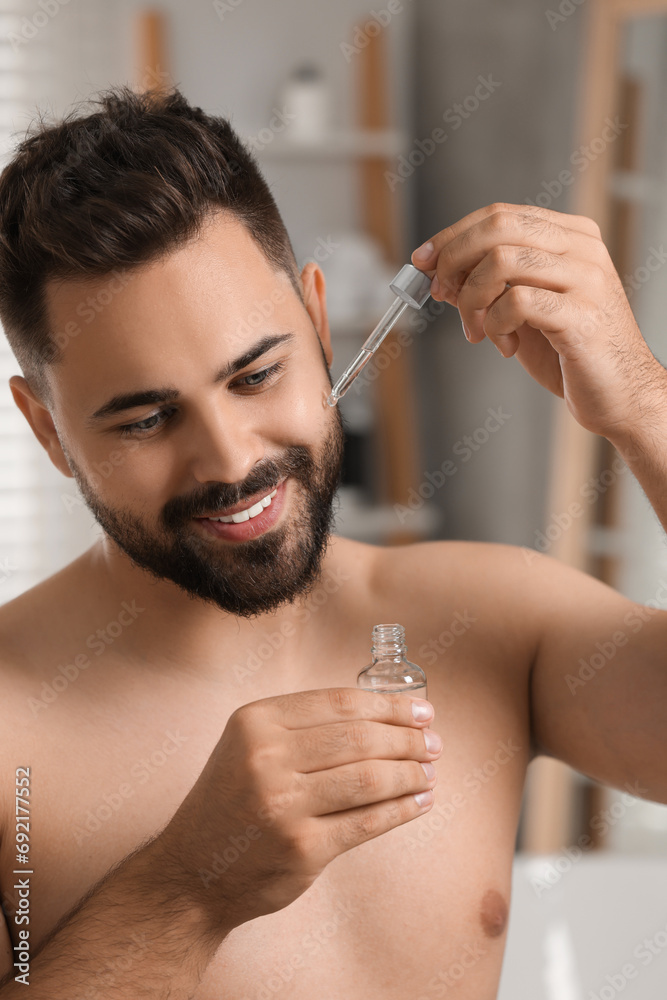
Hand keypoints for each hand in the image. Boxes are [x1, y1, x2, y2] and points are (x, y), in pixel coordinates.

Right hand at [156, 687, 439, 931]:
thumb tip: (388, 715)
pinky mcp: (302, 848)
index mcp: (255, 722)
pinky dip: (402, 809)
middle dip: (407, 739)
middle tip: (433, 743)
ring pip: (369, 777)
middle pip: (360, 737)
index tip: (421, 710)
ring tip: (429, 772)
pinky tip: (418, 802)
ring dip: (411, 773)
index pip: (340, 703)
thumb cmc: (233, 801)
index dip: (389, 705)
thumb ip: (305, 727)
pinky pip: (368, 821)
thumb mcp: (251, 746)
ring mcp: (283, 805)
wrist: (192, 872)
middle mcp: (265, 758)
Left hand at [411, 203, 666, 439]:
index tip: (424, 262)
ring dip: (473, 299)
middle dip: (454, 261)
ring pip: (501, 261)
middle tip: (442, 294)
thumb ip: (492, 284)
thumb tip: (440, 272)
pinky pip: (515, 302)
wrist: (619, 396)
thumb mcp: (525, 309)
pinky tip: (506, 345)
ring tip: (479, 330)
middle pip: (497, 228)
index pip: (500, 215)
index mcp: (571, 236)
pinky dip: (495, 324)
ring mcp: (586, 279)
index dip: (453, 236)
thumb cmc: (571, 354)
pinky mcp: (581, 315)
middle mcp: (582, 249)